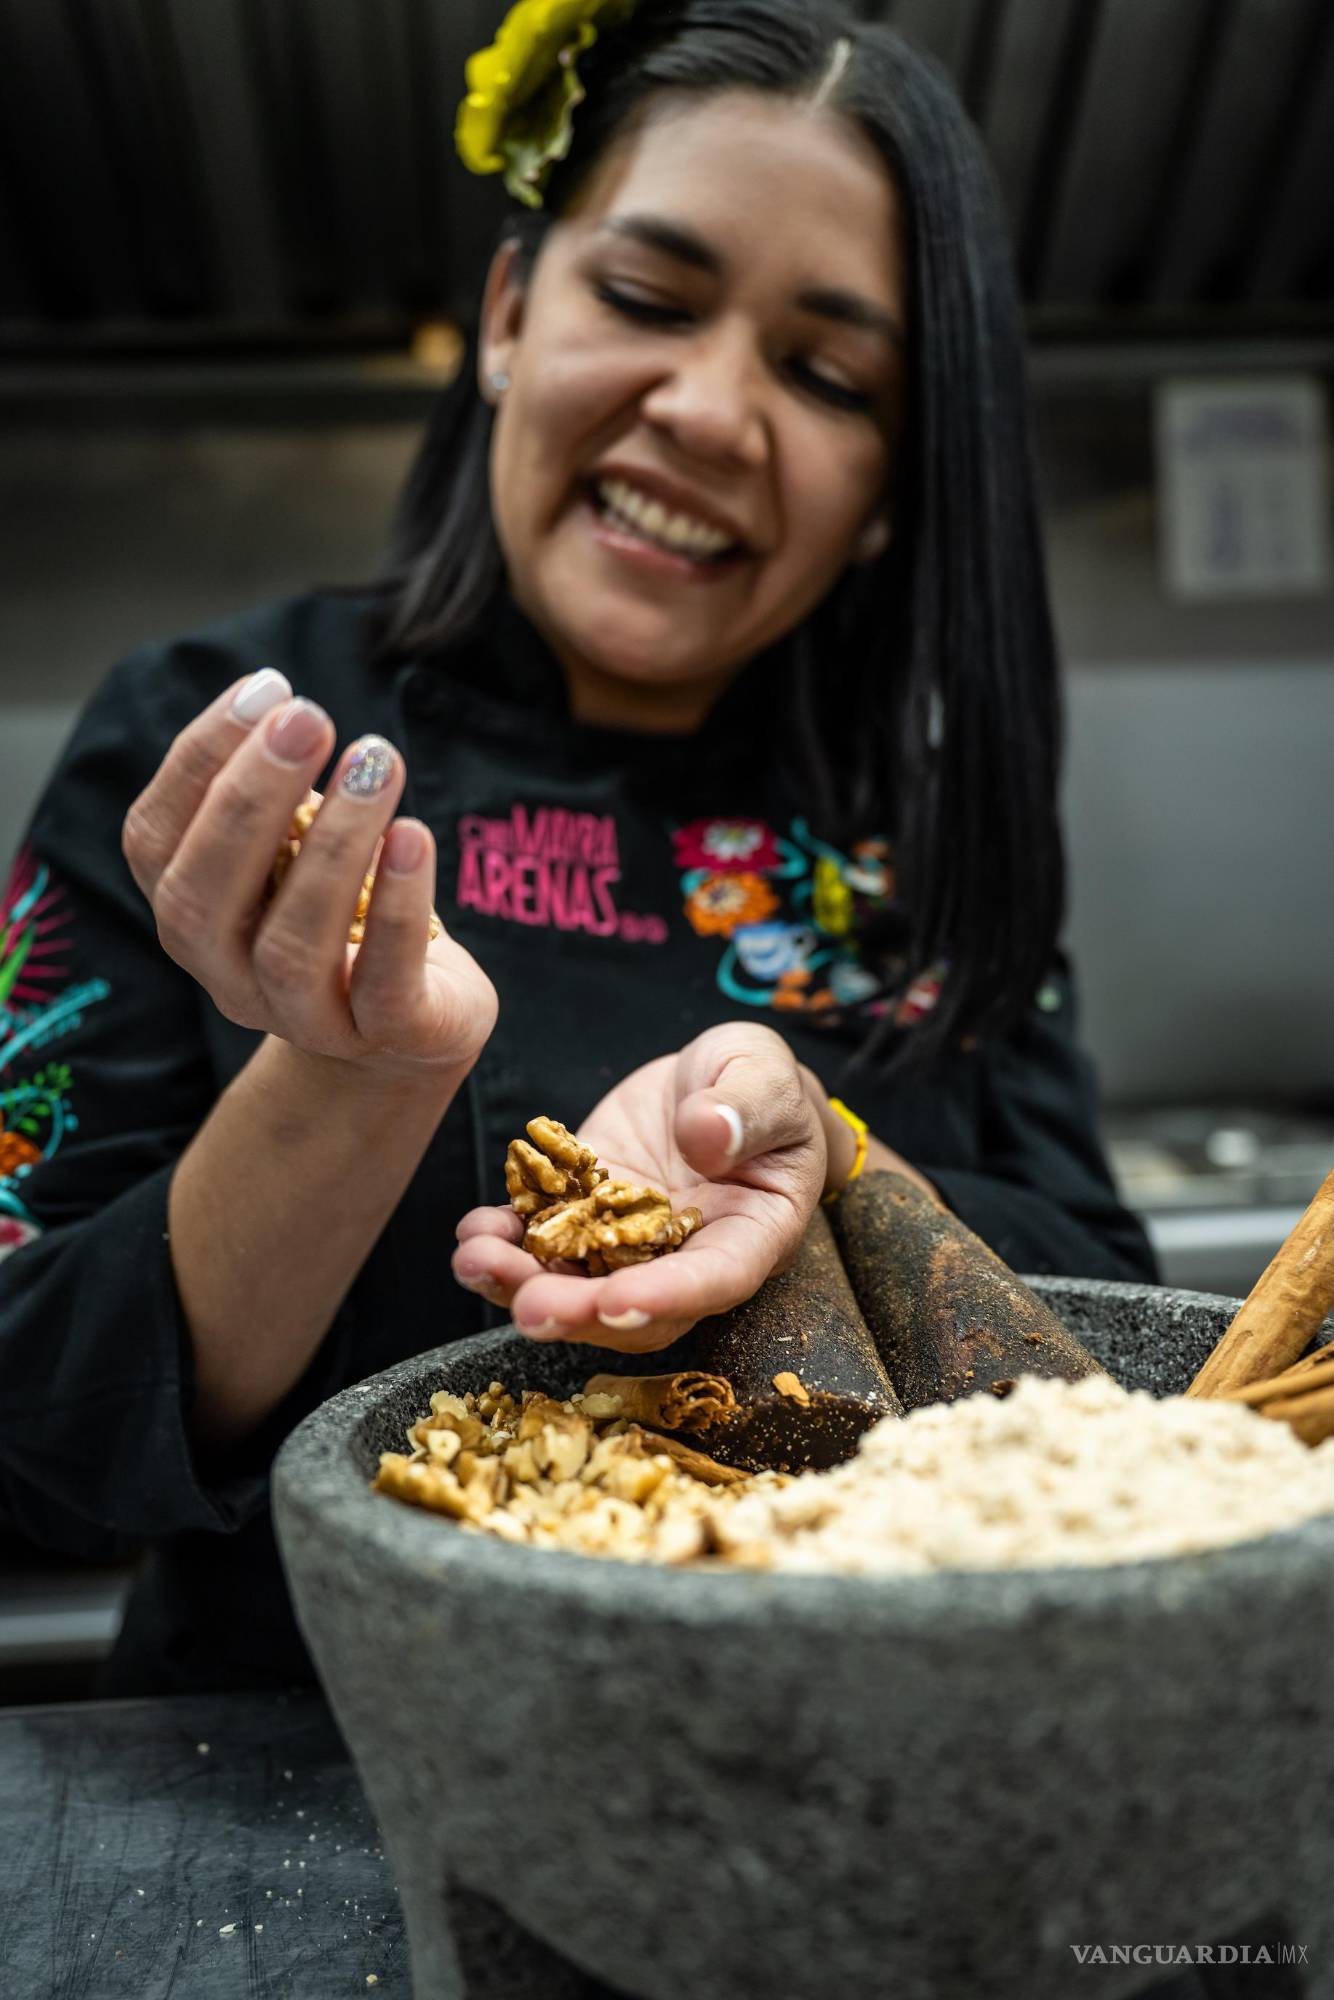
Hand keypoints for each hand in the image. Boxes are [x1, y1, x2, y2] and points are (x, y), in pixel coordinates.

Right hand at [122, 671, 497, 1081]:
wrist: (412, 1028)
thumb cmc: (345, 915)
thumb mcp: (293, 855)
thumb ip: (272, 798)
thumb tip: (275, 704)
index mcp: (191, 918)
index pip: (155, 841)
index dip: (198, 760)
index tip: (265, 689)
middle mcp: (228, 977)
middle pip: (204, 899)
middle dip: (250, 799)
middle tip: (309, 718)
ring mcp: (304, 1020)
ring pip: (292, 943)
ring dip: (335, 841)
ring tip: (377, 759)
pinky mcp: (386, 1036)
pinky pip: (383, 982)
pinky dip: (398, 904)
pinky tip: (413, 835)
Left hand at [451, 1022, 830, 1352]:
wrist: (712, 1080)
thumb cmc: (757, 1080)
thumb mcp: (763, 1075)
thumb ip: (747, 1107)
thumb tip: (708, 1134)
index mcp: (751, 1232)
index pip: (714, 1279)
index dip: (666, 1297)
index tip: (617, 1305)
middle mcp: (685, 1255)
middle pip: (633, 1306)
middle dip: (578, 1311)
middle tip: (531, 1307)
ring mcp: (626, 1242)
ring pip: (576, 1284)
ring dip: (523, 1285)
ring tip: (477, 1261)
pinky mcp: (581, 1214)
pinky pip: (541, 1241)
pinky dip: (505, 1242)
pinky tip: (474, 1231)